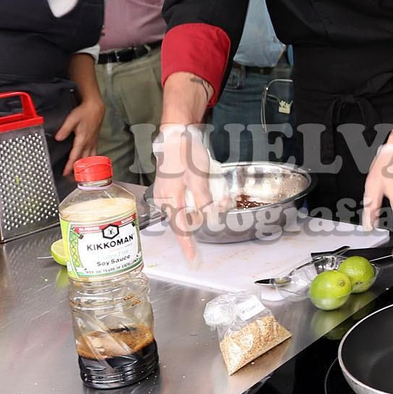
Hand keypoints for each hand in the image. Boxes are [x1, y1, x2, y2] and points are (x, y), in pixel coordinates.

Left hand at [56, 96, 105, 175]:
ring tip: (82, 174)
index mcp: (82, 139)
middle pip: (83, 160)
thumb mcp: (72, 119)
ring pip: (90, 158)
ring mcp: (93, 142)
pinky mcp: (95, 140)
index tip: (65, 173)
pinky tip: (90, 164)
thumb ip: (64, 130)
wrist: (96, 107)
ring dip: (86, 167)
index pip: (75, 156)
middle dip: (78, 170)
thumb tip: (58, 138)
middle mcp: (88, 143)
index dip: (69, 166)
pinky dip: (91, 161)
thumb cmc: (84, 112)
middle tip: (72, 178)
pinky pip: (94, 154)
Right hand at [150, 125, 218, 265]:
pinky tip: (215, 192)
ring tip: (225, 198)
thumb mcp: (198, 178)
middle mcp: (166, 198)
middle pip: (187, 218)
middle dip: (208, 216)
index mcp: (170, 199)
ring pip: (191, 207)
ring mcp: (169, 191)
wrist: (177, 133)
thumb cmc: (185, 154)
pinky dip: (202, 197)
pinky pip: (189, 198)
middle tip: (226, 205)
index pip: (180, 228)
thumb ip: (202, 200)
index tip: (193, 260)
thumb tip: (207, 218)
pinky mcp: (174, 184)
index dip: (188, 245)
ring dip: (208, 205)